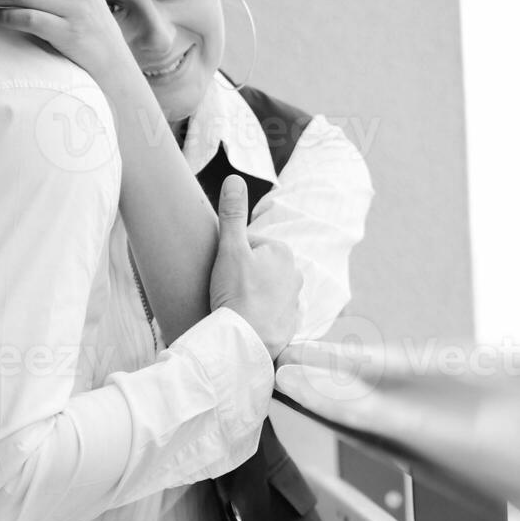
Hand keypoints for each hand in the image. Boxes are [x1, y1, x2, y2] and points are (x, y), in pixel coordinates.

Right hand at [208, 176, 299, 359]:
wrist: (246, 342)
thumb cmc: (236, 293)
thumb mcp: (230, 249)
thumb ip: (231, 213)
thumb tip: (233, 178)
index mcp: (283, 252)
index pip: (249, 245)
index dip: (230, 257)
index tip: (223, 272)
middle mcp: (295, 274)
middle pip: (258, 267)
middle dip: (242, 276)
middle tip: (226, 290)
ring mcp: (295, 301)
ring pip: (265, 291)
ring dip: (251, 296)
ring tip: (235, 308)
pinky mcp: (290, 325)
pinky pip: (272, 314)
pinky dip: (260, 316)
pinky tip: (247, 322)